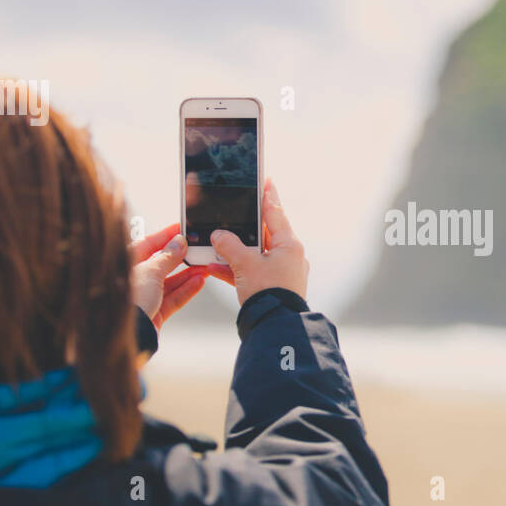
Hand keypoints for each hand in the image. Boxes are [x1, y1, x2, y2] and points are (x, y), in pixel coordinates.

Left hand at [130, 223, 208, 329]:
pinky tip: (198, 282)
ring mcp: (144, 297)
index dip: (166, 235)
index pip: (149, 243)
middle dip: (181, 257)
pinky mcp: (154, 312)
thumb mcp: (151, 271)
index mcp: (127, 263)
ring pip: (170, 282)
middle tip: (197, 250)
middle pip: (161, 263)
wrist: (128, 335)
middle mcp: (134, 279)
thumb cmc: (128, 301)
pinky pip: (173, 298)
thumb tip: (178, 243)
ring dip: (188, 275)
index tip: (183, 229)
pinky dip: (186, 290)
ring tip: (204, 268)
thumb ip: (168, 257)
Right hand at [208, 179, 308, 305]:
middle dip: (244, 227)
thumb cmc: (267, 292)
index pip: (276, 213)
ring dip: (235, 250)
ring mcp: (282, 273)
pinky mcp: (273, 287)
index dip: (268, 195)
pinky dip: (236, 269)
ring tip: (216, 243)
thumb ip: (229, 245)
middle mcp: (289, 256)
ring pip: (255, 254)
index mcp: (289, 245)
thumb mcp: (244, 263)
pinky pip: (252, 272)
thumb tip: (218, 235)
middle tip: (234, 213)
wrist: (274, 326)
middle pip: (263, 234)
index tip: (266, 180)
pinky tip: (215, 268)